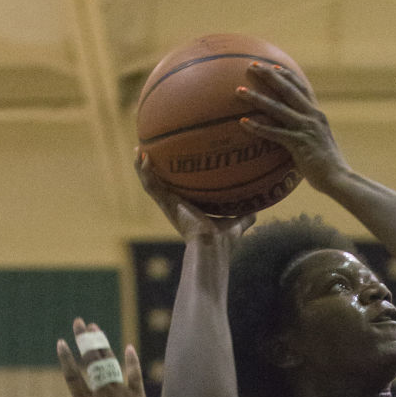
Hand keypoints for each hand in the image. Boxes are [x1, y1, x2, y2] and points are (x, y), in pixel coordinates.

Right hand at [39, 318, 155, 396]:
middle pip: (91, 361)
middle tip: (79, 322)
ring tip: (96, 328)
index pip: (72, 375)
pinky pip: (135, 376)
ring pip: (110, 363)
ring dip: (102, 343)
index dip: (66, 357)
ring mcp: (121, 395)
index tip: (61, 342)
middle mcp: (102, 395)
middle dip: (84, 339)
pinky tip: (128, 348)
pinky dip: (132, 362)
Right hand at [134, 151, 257, 240]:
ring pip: (150, 183)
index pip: (177, 191)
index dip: (172, 178)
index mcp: (188, 209)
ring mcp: (168, 204)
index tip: (169, 163)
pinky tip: (141, 156)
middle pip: (160, 184)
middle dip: (152, 169)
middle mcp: (175, 205)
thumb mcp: (236, 224)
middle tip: (146, 151)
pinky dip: (144, 171)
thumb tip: (257, 212)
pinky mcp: (165, 203)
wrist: (213, 246)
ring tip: (138, 149)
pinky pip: (150, 185)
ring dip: (141, 166)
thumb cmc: (223, 241)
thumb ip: (245, 217)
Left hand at [235, 62, 349, 194]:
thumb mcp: (319, 144)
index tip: (274, 66)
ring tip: (239, 90)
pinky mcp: (299, 144)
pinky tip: (243, 123)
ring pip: (277, 108)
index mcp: (317, 115)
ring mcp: (305, 129)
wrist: (338, 179)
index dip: (288, 76)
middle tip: (252, 66)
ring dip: (256, 98)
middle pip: (288, 90)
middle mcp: (312, 117)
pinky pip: (274, 133)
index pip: (302, 88)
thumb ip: (307, 135)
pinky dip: (258, 127)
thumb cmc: (327, 167)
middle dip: (269, 76)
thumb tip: (294, 136)